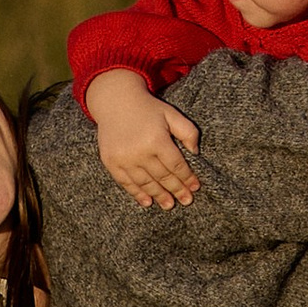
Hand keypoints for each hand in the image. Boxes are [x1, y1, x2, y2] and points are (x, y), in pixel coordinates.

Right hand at [84, 72, 201, 207]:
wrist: (115, 100)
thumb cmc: (147, 108)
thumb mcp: (171, 114)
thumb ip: (188, 131)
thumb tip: (195, 153)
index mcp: (157, 139)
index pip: (176, 165)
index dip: (187, 178)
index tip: (196, 187)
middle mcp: (139, 152)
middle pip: (162, 177)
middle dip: (177, 190)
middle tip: (187, 201)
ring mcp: (124, 159)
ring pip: (145, 183)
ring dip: (159, 196)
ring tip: (170, 205)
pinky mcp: (111, 162)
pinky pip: (126, 183)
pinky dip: (137, 194)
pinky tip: (147, 201)